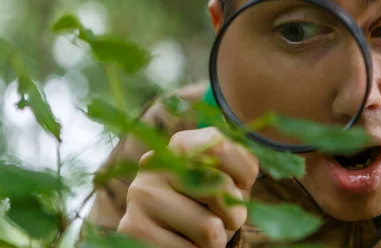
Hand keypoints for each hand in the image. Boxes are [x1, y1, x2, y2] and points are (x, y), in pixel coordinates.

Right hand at [117, 127, 258, 247]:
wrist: (171, 241)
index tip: (240, 186)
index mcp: (180, 145)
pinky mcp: (133, 229)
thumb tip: (229, 183)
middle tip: (219, 217)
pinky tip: (182, 245)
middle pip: (221, 189)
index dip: (243, 174)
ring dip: (216, 240)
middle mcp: (155, 163)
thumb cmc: (211, 207)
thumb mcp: (232, 182)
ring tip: (199, 234)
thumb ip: (241, 169)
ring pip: (210, 228)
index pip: (221, 147)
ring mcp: (141, 195)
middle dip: (233, 214)